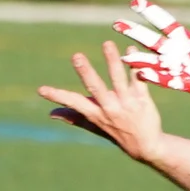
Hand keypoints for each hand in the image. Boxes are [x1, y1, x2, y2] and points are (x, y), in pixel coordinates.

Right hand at [37, 40, 165, 162]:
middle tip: (76, 57)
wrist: (148, 146)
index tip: (41, 90)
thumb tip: (52, 113)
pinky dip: (135, 65)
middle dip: (86, 73)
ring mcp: (128, 103)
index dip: (58, 96)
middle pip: (97, 88)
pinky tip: (131, 49)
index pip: (75, 103)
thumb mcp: (96, 126)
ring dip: (112, 61)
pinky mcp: (143, 99)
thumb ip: (75, 117)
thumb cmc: (119, 133)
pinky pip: (139, 80)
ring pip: (119, 80)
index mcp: (96, 114)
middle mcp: (111, 108)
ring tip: (107, 44)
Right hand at [113, 0, 189, 110]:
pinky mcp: (188, 84)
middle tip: (117, 23)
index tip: (135, 2)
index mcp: (187, 40)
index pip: (165, 23)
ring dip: (140, 59)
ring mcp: (182, 69)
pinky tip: (141, 74)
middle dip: (136, 33)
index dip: (151, 12)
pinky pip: (168, 80)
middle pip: (153, 41)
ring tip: (123, 56)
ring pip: (156, 62)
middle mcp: (180, 54)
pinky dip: (155, 77)